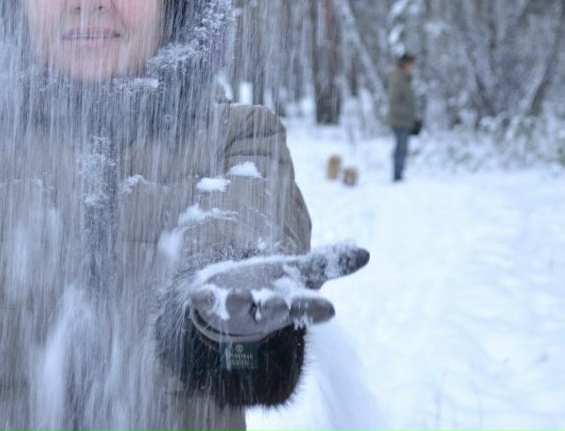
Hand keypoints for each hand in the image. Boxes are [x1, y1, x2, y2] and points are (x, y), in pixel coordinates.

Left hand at [188, 242, 369, 342]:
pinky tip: (197, 294)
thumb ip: (330, 263)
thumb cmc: (272, 287)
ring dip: (240, 303)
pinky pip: (205, 302)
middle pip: (274, 311)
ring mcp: (237, 307)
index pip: (306, 307)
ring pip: (241, 308)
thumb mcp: (301, 273)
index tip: (328, 310)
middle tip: (281, 304)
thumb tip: (366, 252)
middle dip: (277, 308)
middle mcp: (265, 309)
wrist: (232, 306)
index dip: (315, 308)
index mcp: (290, 301)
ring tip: (241, 296)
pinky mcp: (211, 301)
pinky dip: (202, 299)